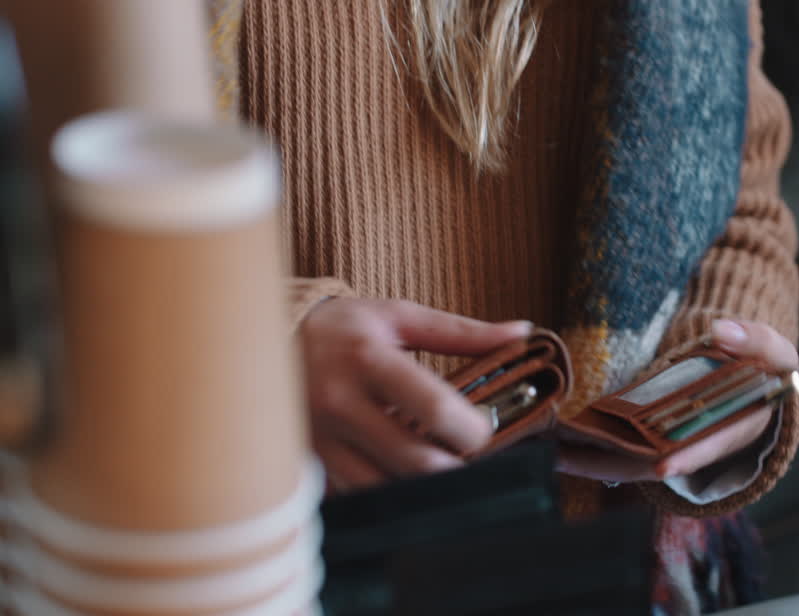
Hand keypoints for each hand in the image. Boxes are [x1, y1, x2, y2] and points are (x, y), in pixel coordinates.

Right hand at [299, 297, 531, 491]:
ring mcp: (320, 439)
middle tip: (470, 457)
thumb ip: (461, 331)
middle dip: (455, 467)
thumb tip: (521, 333)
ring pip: (385, 488)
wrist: (261, 341)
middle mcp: (339, 403)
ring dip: (425, 489)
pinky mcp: (309, 464)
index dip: (471, 428)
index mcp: (368, 359)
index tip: (486, 429)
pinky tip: (406, 481)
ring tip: (444, 470)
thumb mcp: (400, 317)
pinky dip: (389, 495)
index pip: (432, 405)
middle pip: (414, 459)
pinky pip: (357, 496)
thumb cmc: (344, 329)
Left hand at [557, 319, 798, 482]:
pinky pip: (621, 445)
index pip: (707, 448)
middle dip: (615, 464)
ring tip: (554, 452)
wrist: (750, 373)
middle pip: (653, 463)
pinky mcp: (653, 434)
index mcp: (735, 430)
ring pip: (630, 460)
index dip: (688, 458)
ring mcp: (673, 443)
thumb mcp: (775, 351)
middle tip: (574, 458)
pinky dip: (594, 446)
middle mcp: (698, 445)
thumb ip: (755, 340)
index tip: (662, 467)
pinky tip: (561, 440)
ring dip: (594, 459)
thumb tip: (722, 330)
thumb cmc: (766, 365)